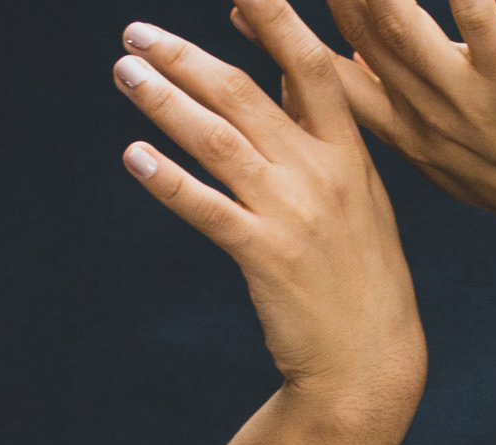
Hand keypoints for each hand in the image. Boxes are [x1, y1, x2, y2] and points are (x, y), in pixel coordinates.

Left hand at [115, 6, 423, 413]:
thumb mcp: (356, 193)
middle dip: (184, 57)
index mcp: (348, 151)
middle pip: (244, 93)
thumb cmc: (357, 274)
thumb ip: (317, 131)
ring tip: (125, 73)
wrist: (370, 360)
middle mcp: (322, 173)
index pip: (309, 65)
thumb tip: (277, 71)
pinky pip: (206, 209)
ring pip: (217, 140)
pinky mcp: (265, 257)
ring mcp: (293, 214)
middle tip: (137, 33)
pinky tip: (134, 156)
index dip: (274, 17)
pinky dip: (167, 179)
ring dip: (164, 101)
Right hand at [271, 1, 495, 246]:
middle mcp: (420, 118)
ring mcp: (465, 104)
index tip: (242, 6)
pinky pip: (480, 25)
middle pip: (346, 44)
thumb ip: (398, 104)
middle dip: (302, 4)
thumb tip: (359, 59)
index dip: (279, 35)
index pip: (321, 78)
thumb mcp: (445, 148)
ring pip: (397, 31)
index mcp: (401, 133)